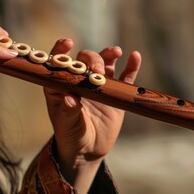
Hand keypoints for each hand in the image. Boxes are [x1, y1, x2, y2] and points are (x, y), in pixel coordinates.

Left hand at [44, 38, 140, 193]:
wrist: (88, 151)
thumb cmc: (71, 136)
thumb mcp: (67, 125)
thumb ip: (68, 111)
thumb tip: (70, 98)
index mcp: (60, 85)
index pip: (58, 63)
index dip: (61, 50)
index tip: (68, 43)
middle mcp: (79, 81)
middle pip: (85, 60)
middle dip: (92, 60)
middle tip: (98, 71)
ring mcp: (98, 85)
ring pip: (104, 63)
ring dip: (109, 54)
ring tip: (115, 52)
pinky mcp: (114, 94)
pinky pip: (124, 77)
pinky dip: (130, 67)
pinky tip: (135, 57)